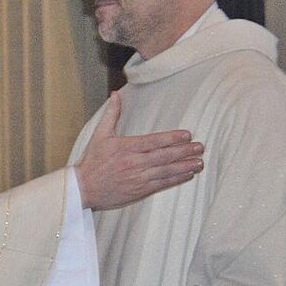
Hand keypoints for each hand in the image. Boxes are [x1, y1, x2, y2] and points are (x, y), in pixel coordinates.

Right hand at [75, 91, 203, 209]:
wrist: (84, 188)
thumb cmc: (93, 161)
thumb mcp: (100, 135)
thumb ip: (112, 114)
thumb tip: (116, 94)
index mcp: (126, 147)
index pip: (153, 141)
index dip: (171, 138)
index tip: (187, 135)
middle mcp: (133, 162)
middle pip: (164, 156)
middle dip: (184, 152)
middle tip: (200, 147)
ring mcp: (138, 178)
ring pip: (166, 171)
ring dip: (184, 166)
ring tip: (199, 162)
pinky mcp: (139, 191)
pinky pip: (161, 184)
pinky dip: (176, 179)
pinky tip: (187, 175)